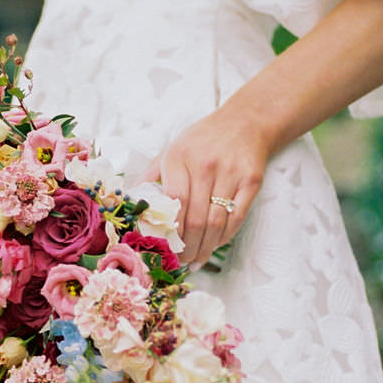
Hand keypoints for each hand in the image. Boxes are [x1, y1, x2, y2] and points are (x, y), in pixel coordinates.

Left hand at [142, 106, 269, 267]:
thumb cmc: (203, 140)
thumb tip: (131, 205)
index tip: (166, 247)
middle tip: (182, 261)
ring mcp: (231, 173)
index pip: (175, 202)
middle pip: (196, 218)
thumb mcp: (172, 150)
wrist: (244, 122)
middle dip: (188, 247)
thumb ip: (151, 176)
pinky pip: (237, 218)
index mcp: (179, 157)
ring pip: (217, 223)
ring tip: (198, 259)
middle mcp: (205, 165)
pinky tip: (215, 245)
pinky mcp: (251, 181)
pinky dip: (225, 237)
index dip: (172, 230)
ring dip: (206, 248)